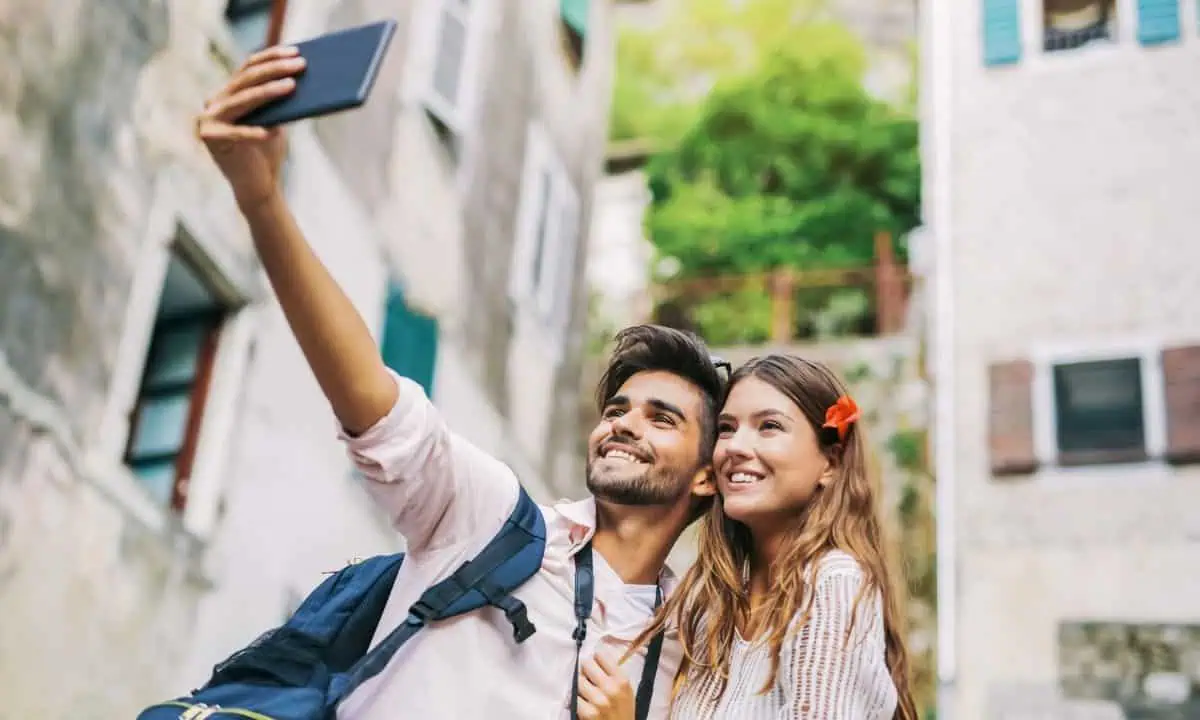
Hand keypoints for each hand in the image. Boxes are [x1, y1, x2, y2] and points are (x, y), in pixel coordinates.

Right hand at [195, 45, 304, 211]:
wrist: (257, 186)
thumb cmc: (269, 152)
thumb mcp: (277, 120)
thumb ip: (280, 100)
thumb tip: (301, 76)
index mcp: (230, 93)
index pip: (250, 66)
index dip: (273, 57)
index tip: (297, 53)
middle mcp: (216, 101)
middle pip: (247, 79)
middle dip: (275, 70)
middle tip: (300, 65)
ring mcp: (209, 118)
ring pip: (242, 99)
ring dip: (268, 92)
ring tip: (292, 86)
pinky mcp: (209, 138)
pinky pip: (236, 132)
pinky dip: (254, 132)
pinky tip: (274, 131)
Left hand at [577, 648, 635, 719]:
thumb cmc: (623, 711)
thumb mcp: (626, 690)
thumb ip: (614, 673)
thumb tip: (596, 654)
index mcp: (622, 680)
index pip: (601, 655)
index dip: (596, 658)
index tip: (595, 661)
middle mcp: (610, 688)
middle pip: (586, 665)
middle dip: (585, 669)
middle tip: (588, 675)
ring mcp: (598, 701)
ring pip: (578, 680)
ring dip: (580, 683)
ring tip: (586, 690)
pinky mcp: (587, 712)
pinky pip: (573, 697)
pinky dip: (575, 698)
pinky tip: (582, 701)